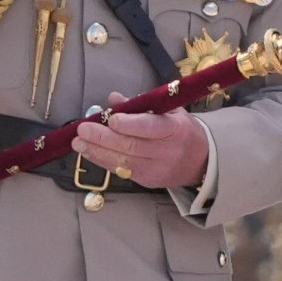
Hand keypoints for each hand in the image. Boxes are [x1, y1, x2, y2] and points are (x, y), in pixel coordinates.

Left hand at [73, 92, 209, 190]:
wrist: (202, 161)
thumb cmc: (181, 130)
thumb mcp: (169, 110)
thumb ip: (141, 104)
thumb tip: (113, 99)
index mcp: (175, 129)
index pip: (150, 128)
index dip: (129, 125)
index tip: (110, 119)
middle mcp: (167, 151)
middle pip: (131, 146)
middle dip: (103, 138)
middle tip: (82, 129)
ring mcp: (157, 169)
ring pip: (123, 162)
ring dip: (97, 152)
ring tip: (78, 142)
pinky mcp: (148, 181)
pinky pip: (122, 171)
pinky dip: (103, 161)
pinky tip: (89, 152)